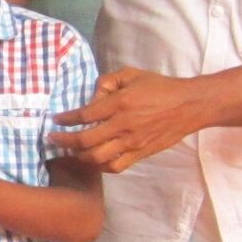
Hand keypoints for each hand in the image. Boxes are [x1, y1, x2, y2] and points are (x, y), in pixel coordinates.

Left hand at [50, 66, 211, 173]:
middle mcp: (124, 125)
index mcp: (120, 103)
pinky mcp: (141, 154)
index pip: (84, 115)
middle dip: (63, 141)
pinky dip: (100, 166)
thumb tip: (92, 95)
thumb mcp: (132, 74)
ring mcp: (132, 142)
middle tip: (53, 139)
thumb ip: (108, 81)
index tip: (55, 120)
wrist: (189, 105)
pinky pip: (115, 167)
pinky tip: (93, 160)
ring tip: (70, 151)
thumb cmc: (160, 87)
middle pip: (85, 140)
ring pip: (97, 157)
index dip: (65, 119)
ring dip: (78, 156)